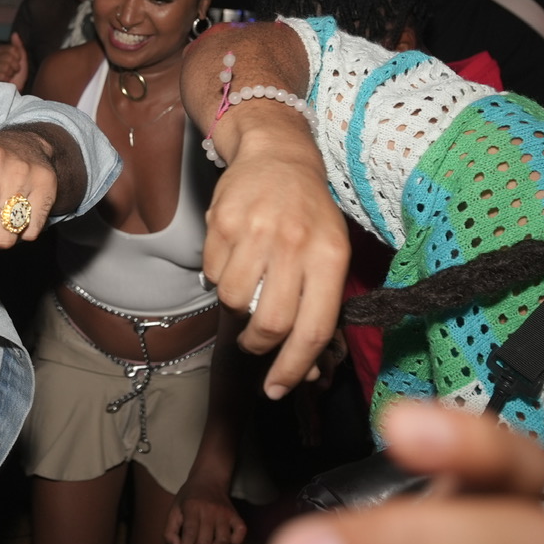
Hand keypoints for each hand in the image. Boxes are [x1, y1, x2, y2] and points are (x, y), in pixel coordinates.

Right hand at [0, 32, 29, 88]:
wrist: (14, 92)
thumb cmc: (17, 77)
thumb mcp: (21, 60)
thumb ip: (18, 47)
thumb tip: (15, 33)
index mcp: (0, 52)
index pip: (12, 48)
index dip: (18, 57)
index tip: (18, 63)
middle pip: (9, 57)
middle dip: (15, 66)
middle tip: (13, 72)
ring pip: (5, 66)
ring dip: (10, 74)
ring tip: (8, 77)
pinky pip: (1, 75)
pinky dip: (6, 80)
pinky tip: (4, 82)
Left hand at [166, 475, 245, 543]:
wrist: (209, 479)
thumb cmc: (188, 498)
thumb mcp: (174, 510)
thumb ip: (170, 533)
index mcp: (192, 507)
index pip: (189, 534)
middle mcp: (210, 510)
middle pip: (204, 542)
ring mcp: (225, 512)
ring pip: (223, 541)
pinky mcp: (236, 515)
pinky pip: (240, 533)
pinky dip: (234, 541)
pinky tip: (224, 540)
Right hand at [201, 108, 347, 397]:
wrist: (277, 154)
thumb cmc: (308, 214)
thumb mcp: (329, 254)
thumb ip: (318, 309)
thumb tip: (305, 370)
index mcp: (330, 255)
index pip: (313, 327)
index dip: (293, 367)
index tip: (278, 389)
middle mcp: (295, 242)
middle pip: (271, 322)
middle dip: (259, 344)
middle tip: (256, 342)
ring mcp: (257, 230)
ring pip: (235, 300)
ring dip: (237, 306)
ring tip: (248, 285)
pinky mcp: (224, 221)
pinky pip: (212, 273)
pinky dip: (220, 277)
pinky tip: (235, 256)